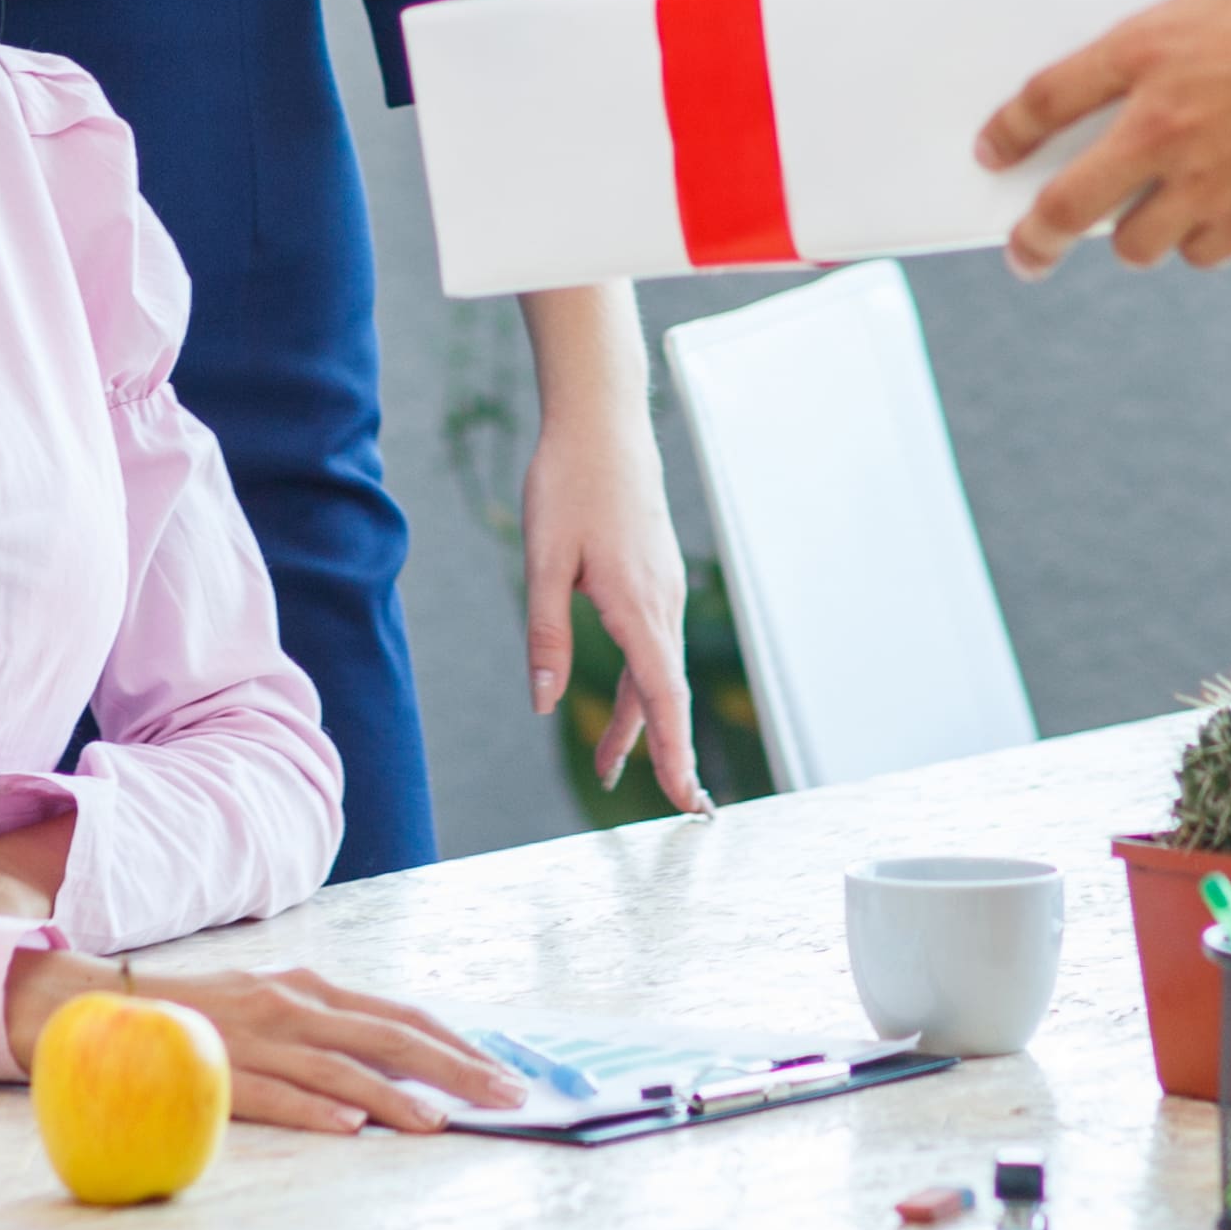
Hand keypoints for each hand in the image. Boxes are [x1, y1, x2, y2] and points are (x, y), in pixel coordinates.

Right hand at [2, 953, 520, 1134]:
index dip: (456, 1042)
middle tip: (508, 1098)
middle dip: (456, 1068)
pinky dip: (315, 1110)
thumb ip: (327, 1026)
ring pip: (340, 1069)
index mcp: (310, 987)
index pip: (400, 1014)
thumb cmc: (202, 1014)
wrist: (102, 1003)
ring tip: (442, 1123)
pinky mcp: (218, 1071)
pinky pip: (274, 1094)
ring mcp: (255, 1037)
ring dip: (397, 1097)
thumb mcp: (274, 1002)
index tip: (504, 1071)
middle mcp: (291, 1003)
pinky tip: (350, 1128)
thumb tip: (397, 1062)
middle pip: (388, 1037)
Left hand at [518, 299, 702, 810]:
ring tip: (606, 765)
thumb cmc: (567, 482)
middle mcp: (662, 601)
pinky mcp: (656, 574)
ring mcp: (664, 587)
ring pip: (659, 670)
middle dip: (666, 753)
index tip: (687, 803)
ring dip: (641, 719)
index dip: (675, 756)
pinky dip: (643, 682)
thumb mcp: (542, 561)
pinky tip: (619, 696)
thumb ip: (546, 634)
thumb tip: (545, 701)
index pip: (664, 699)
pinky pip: (654, 642)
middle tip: (672, 811)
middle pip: (668, 694)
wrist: (602, 419)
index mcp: (637, 605)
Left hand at [976, 0, 1230, 276]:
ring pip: (1135, 241)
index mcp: (1148, 53)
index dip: (1009, 131)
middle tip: (1027, 250)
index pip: (1046, 100)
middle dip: (1036, 236)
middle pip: (1066, 205)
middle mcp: (1161, 127)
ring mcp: (1205, 183)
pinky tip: (1208, 225)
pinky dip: (1199, 243)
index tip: (992, 153)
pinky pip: (1201, 253)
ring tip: (1133, 228)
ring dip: (1130, 234)